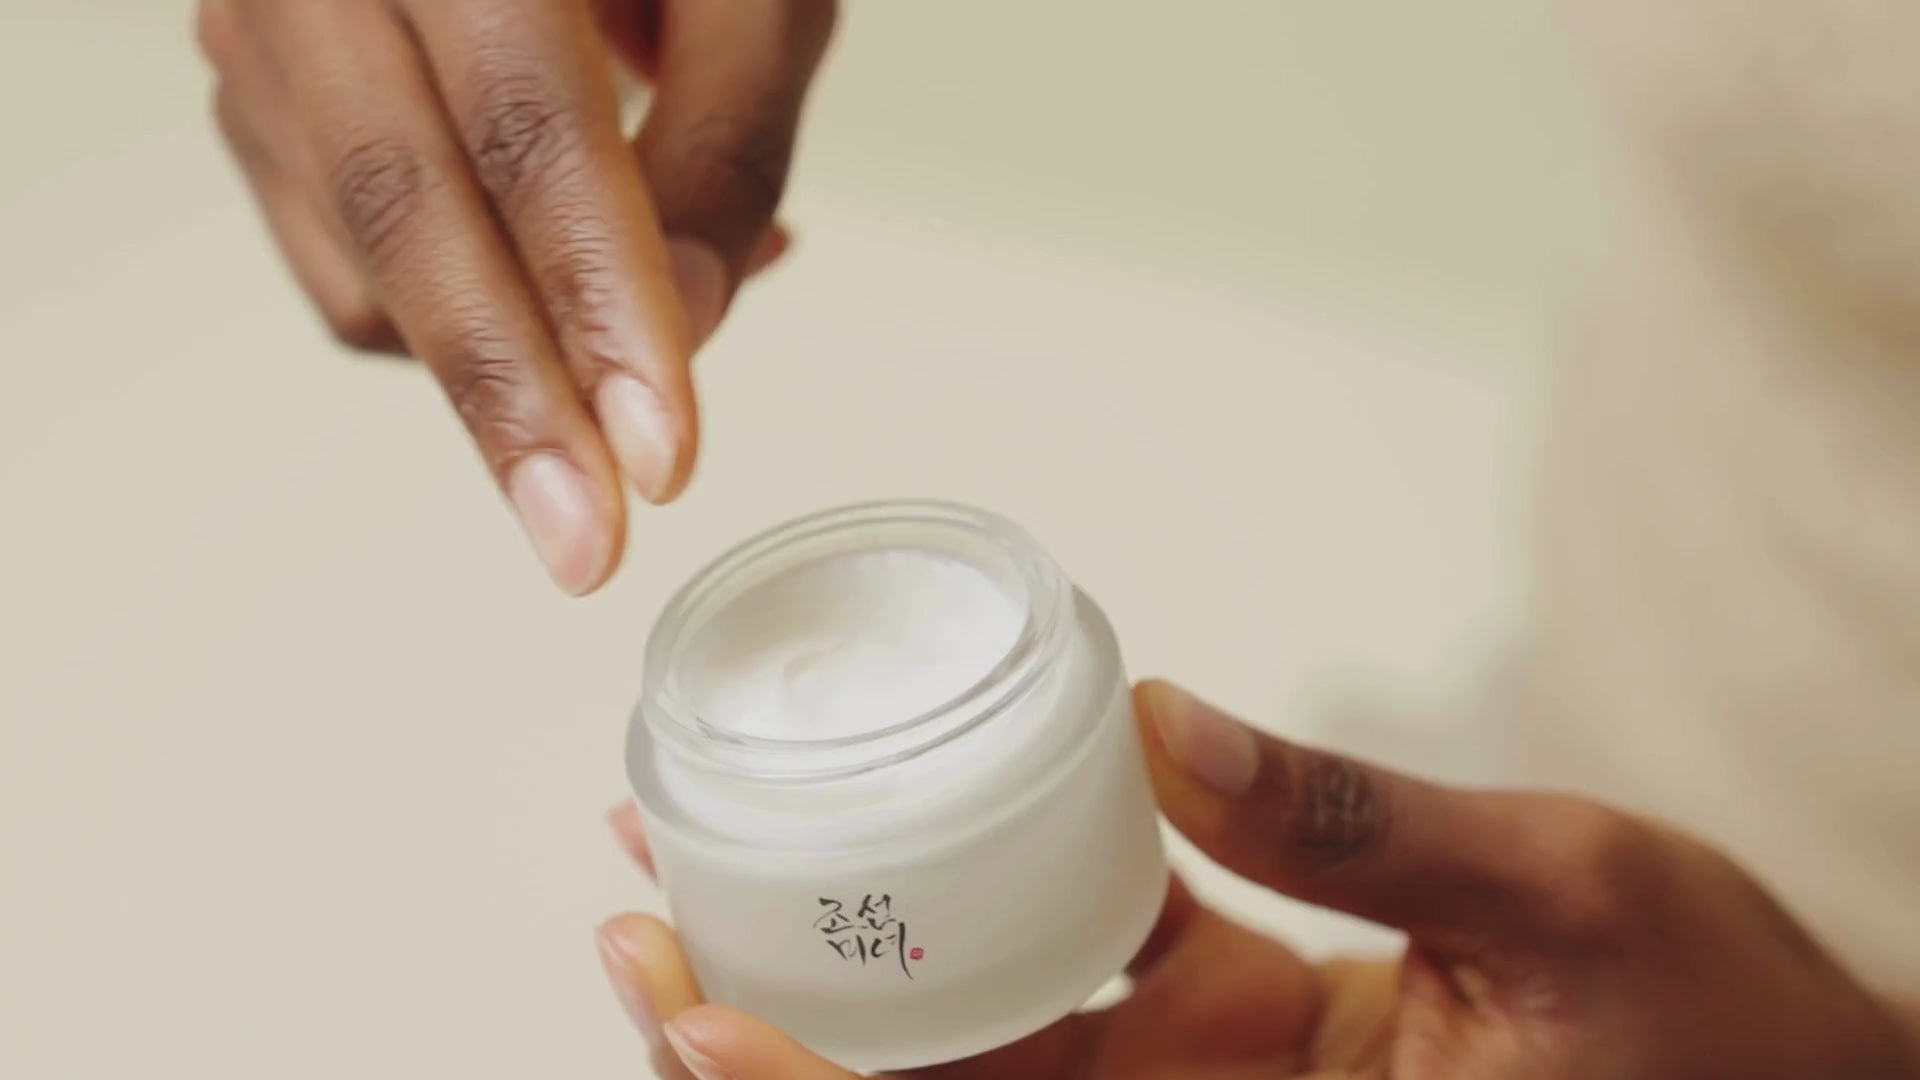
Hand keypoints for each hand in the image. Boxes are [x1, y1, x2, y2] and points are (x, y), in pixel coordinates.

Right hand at [198, 0, 834, 592]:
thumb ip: (728, 136)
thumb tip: (695, 322)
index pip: (525, 126)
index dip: (600, 302)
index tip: (659, 452)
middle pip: (405, 208)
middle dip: (511, 397)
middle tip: (587, 541)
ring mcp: (256, 31)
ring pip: (367, 260)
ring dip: (506, 361)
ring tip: (646, 358)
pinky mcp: (255, 102)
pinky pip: (345, 266)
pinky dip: (457, 321)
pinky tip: (559, 299)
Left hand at [598, 681, 1919, 1078]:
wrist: (1780, 1073)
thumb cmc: (1706, 1019)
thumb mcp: (1554, 896)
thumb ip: (1357, 820)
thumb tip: (1161, 712)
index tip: (689, 1008)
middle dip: (774, 1021)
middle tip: (633, 917)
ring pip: (980, 1036)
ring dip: (842, 955)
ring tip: (701, 859)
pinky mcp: (1224, 1023)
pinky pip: (1071, 969)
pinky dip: (975, 900)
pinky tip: (898, 815)